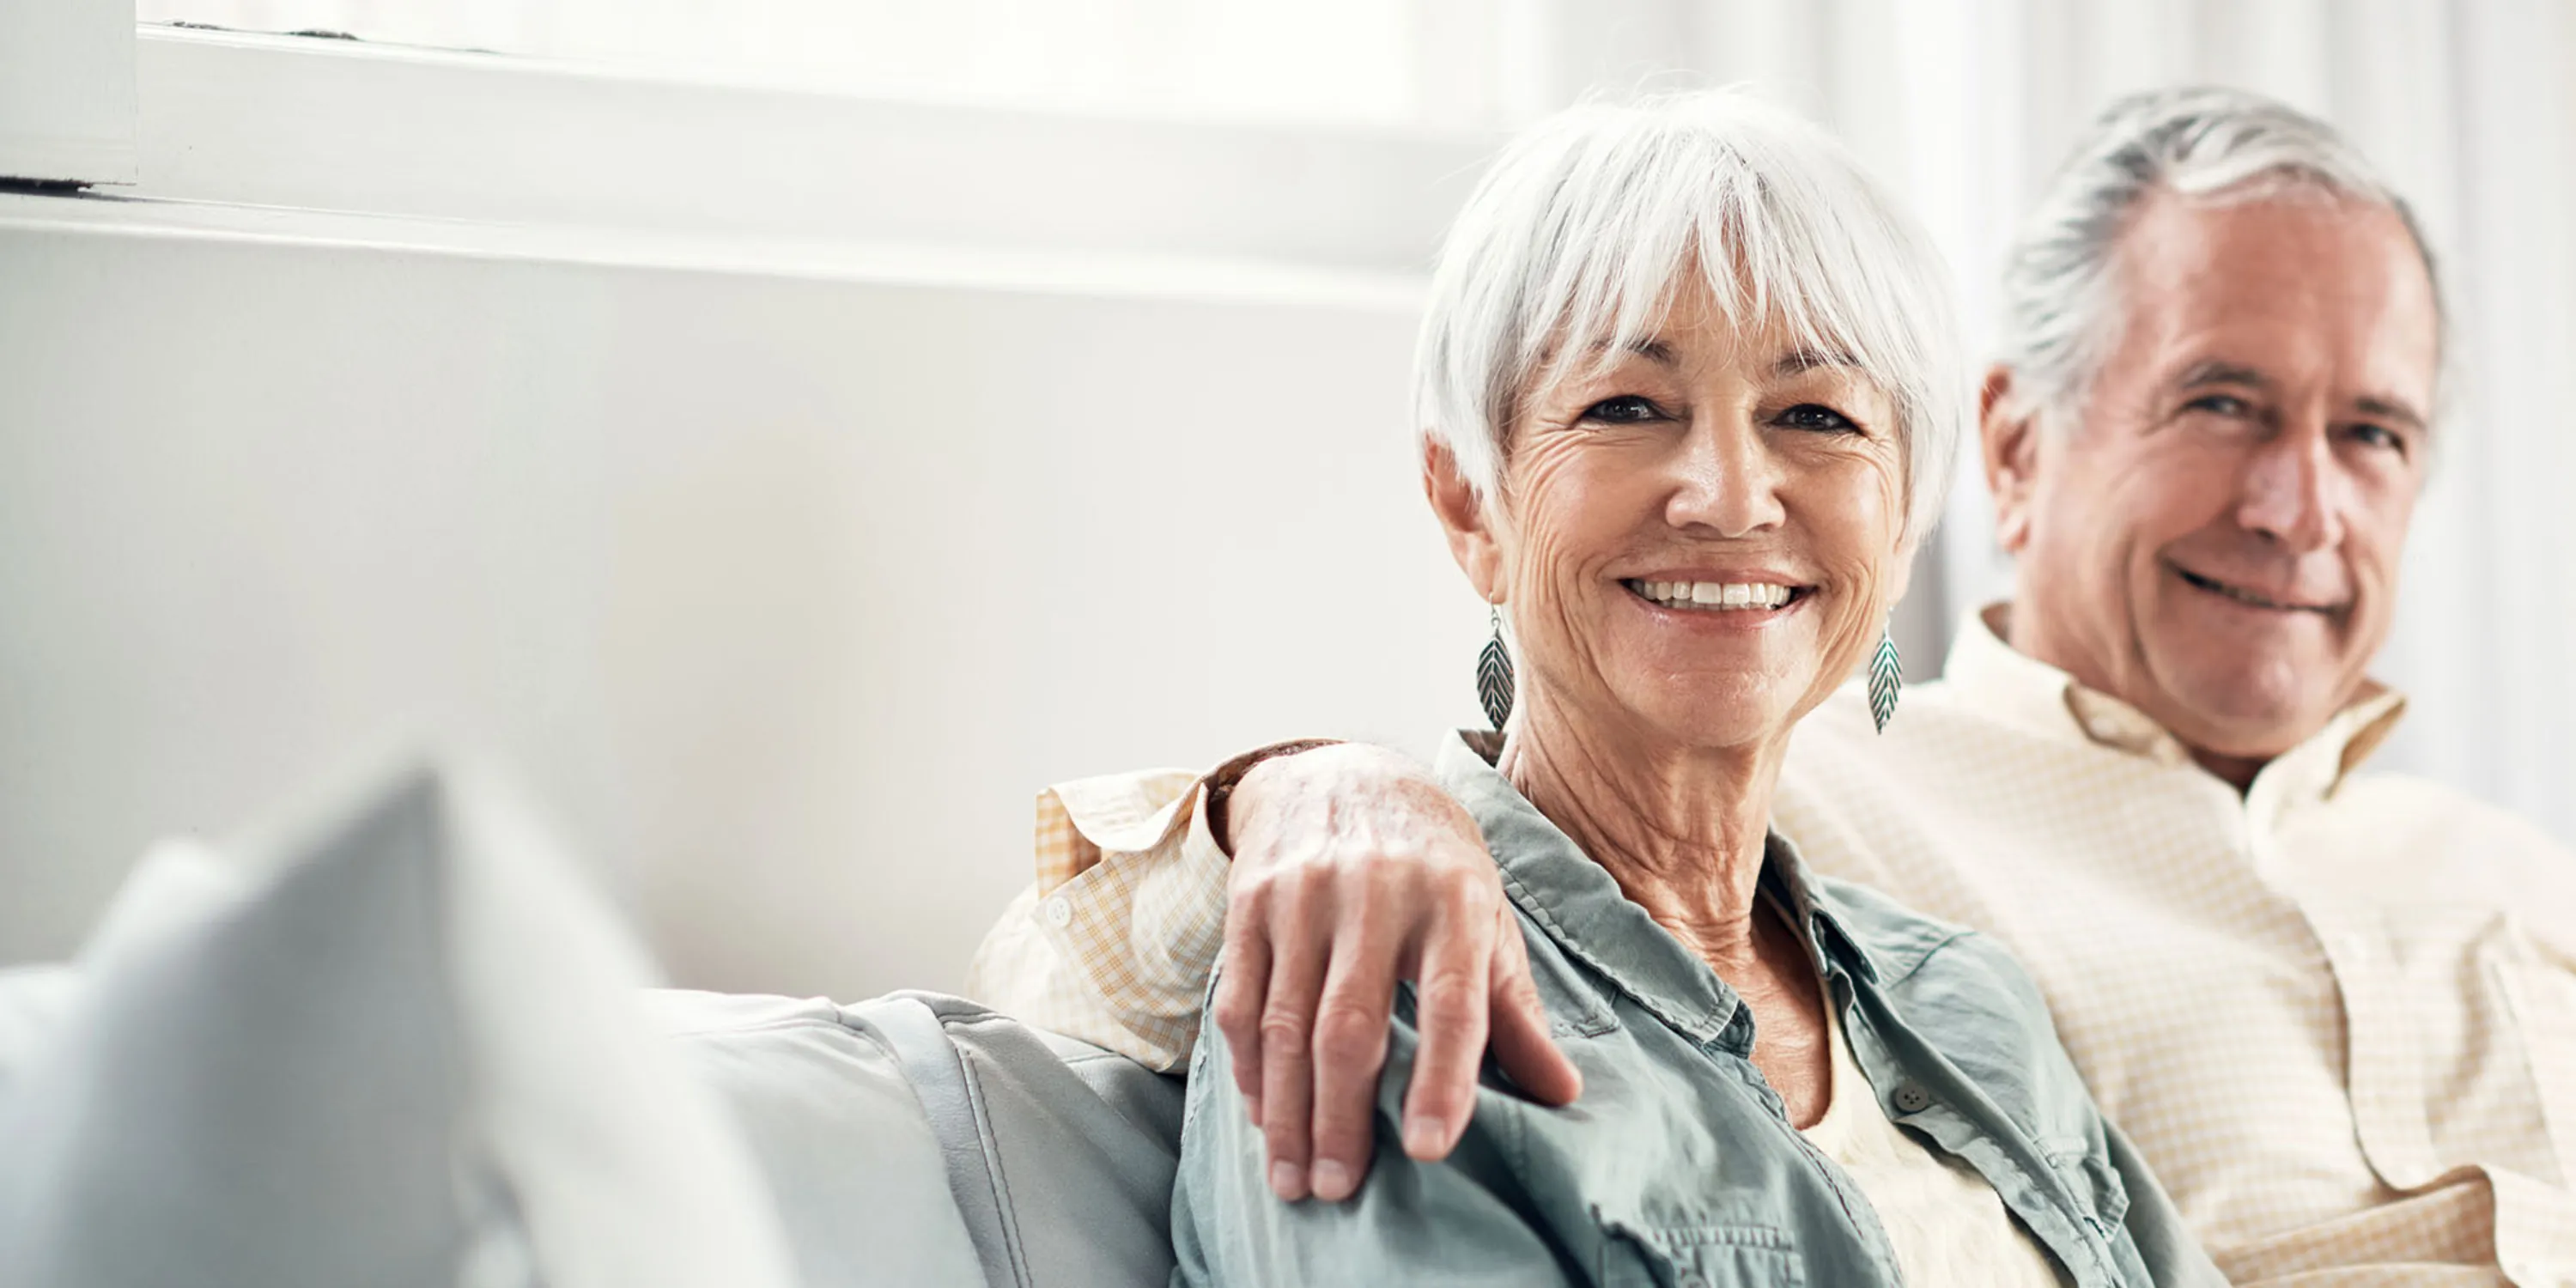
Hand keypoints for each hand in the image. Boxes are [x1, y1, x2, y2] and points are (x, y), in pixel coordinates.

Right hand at [1211, 743, 1582, 1203]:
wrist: (1347, 775)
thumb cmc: (1434, 866)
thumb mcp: (1488, 920)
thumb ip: (1516, 1011)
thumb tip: (1562, 1094)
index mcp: (1453, 899)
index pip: (1451, 1000)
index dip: (1441, 1079)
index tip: (1427, 1150)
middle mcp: (1375, 892)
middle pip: (1349, 1025)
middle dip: (1341, 1118)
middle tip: (1338, 1190)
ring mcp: (1303, 894)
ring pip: (1284, 1022)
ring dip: (1287, 1111)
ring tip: (1293, 1177)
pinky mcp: (1250, 901)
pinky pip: (1239, 999)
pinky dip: (1248, 1068)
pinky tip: (1265, 1115)